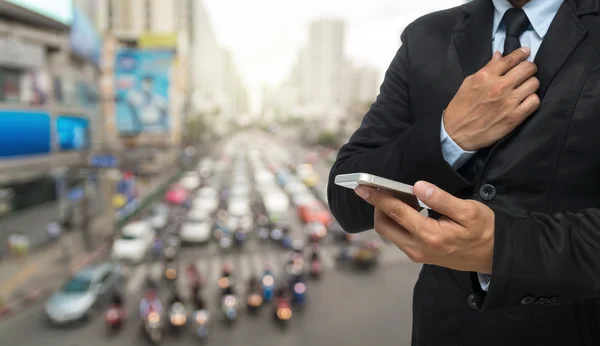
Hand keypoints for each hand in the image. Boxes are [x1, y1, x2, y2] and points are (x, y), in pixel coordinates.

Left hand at [354, 182, 494, 273]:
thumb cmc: (484, 230)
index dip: (377, 197)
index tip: (362, 186)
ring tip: (402, 196)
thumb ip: (441, 199)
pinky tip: (410, 208)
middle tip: (388, 188)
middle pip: (383, 225)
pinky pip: (398, 236)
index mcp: (429, 236)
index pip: (395, 212)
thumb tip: (417, 186)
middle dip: (379, 205)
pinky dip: (396, 221)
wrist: (494, 256)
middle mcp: (418, 248)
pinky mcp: (418, 255)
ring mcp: (417, 254)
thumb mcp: (469, 210)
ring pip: (389, 232)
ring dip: (388, 213)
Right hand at [444, 47, 540, 150]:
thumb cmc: (460, 108)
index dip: (521, 53)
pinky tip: (525, 100)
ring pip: (534, 83)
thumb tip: (499, 56)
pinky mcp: (515, 116)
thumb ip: (486, 69)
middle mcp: (500, 86)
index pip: (511, 59)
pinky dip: (532, 99)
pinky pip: (534, 101)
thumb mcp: (468, 83)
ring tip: (524, 88)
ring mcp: (509, 102)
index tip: (525, 52)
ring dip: (530, 84)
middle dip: (528, 68)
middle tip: (526, 72)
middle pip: (528, 68)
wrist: (456, 133)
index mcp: (486, 76)